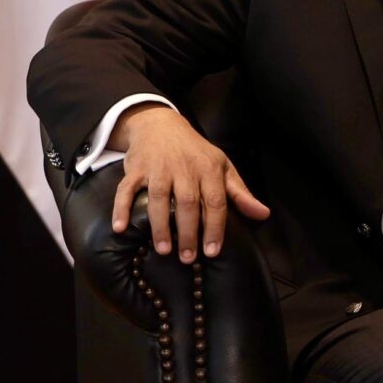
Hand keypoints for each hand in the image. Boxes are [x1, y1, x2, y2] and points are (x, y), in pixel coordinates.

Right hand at [112, 104, 269, 261]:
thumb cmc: (195, 152)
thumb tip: (263, 215)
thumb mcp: (222, 167)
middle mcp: (183, 167)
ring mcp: (158, 167)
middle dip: (188, 232)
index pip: (215, 201)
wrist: (160, 124)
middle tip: (187, 258)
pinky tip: (119, 228)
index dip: (214, 228)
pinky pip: (126, 189)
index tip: (212, 251)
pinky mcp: (136, 168)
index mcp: (208, 168)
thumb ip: (240, 194)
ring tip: (163, 250)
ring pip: (159, 198)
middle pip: (187, 203)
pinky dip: (122, 207)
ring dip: (160, 226)